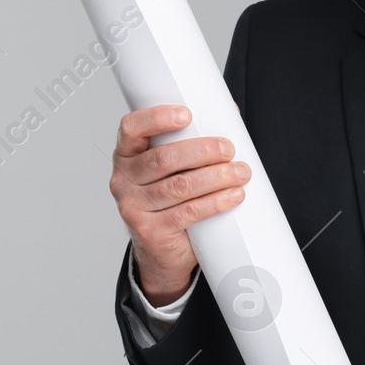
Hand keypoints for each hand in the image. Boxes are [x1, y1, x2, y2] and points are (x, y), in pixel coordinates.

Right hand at [110, 103, 248, 306]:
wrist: (161, 252)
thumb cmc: (170, 200)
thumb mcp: (171, 169)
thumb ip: (190, 141)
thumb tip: (230, 112)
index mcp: (127, 155)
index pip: (131, 128)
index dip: (157, 118)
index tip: (187, 115)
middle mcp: (124, 180)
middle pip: (164, 158)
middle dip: (203, 151)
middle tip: (229, 149)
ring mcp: (133, 207)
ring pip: (180, 186)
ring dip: (216, 176)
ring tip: (240, 172)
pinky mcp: (150, 231)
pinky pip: (187, 212)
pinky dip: (215, 202)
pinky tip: (234, 196)